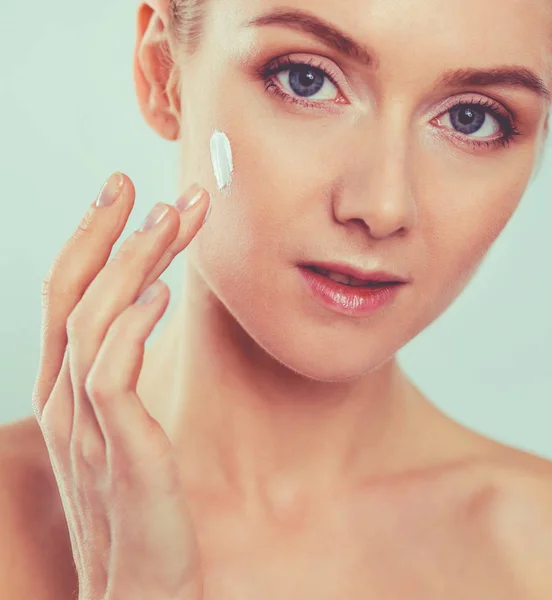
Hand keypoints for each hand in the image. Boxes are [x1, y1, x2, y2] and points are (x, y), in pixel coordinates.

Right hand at [32, 173, 209, 599]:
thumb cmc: (140, 499)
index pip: (67, 294)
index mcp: (67, 388)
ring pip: (95, 322)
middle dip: (108, 233)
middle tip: (141, 185)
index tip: (120, 193)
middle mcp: (64, 399)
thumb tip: (142, 306)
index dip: (89, 238)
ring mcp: (86, 425)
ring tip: (170, 220)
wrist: (143, 583)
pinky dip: (131, 328)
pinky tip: (160, 294)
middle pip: (74, 294)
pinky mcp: (119, 449)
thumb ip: (121, 372)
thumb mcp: (125, 426)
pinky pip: (112, 375)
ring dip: (132, 264)